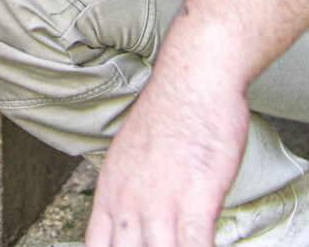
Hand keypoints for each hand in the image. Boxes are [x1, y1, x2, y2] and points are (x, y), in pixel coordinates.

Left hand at [85, 62, 250, 246]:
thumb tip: (137, 218)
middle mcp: (129, 201)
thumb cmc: (170, 114)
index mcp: (110, 191)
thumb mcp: (130, 154)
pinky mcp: (198, 198)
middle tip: (161, 246)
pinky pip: (195, 246)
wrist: (193, 78)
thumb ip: (131, 191)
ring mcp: (161, 202)